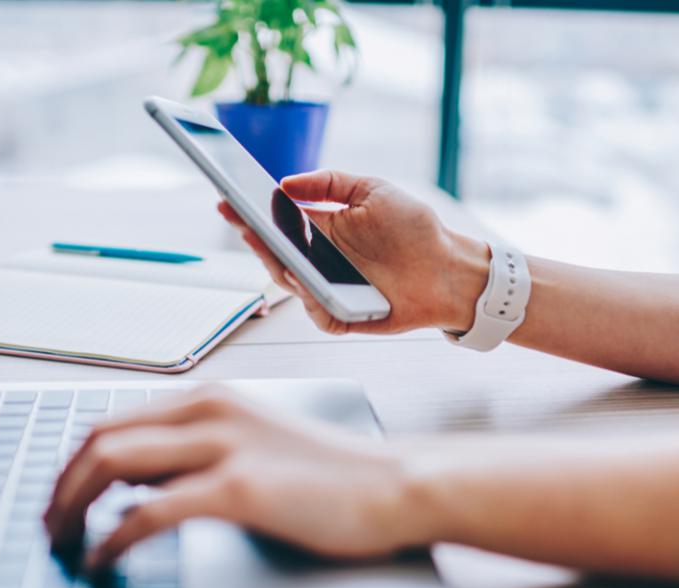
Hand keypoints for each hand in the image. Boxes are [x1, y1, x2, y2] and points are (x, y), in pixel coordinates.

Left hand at [43, 386, 432, 568]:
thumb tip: (135, 481)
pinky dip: (112, 537)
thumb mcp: (254, 442)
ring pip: (111, 463)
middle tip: (49, 525)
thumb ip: (197, 450)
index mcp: (211, 397)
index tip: (60, 497)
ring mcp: (222, 446)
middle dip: (60, 483)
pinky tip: (103, 558)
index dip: (73, 461)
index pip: (114, 420)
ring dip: (72, 505)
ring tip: (62, 542)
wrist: (394, 484)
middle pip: (100, 437)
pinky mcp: (237, 488)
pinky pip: (149, 511)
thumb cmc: (332, 473)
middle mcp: (209, 410)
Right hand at [217, 169, 489, 334]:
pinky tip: (309, 285)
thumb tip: (286, 183)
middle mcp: (320, 261)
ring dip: (279, 266)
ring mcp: (330, 289)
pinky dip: (312, 301)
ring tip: (267, 244)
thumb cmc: (414, 229)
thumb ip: (329, 182)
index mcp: (321, 229)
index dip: (250, 212)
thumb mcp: (373, 190)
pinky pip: (319, 312)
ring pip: (291, 284)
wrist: (449, 267)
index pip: (276, 221)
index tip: (228, 197)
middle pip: (275, 253)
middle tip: (241, 220)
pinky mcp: (345, 315)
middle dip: (255, 237)